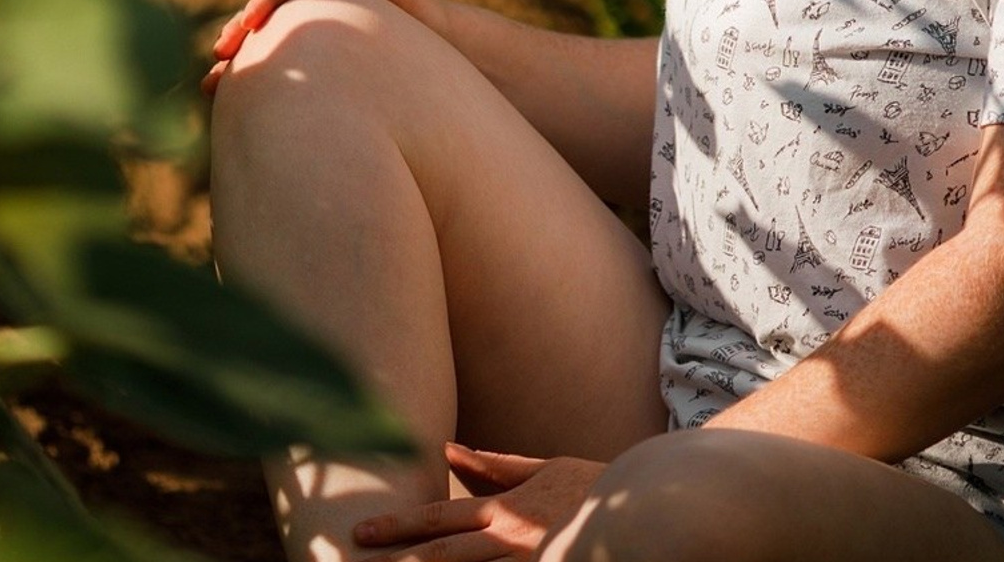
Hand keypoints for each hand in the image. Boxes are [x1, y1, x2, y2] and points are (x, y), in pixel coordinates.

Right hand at [201, 0, 447, 93]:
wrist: (439, 46)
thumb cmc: (422, 13)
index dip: (265, 1)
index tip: (251, 21)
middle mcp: (315, 9)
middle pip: (267, 17)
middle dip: (239, 32)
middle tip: (221, 52)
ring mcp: (313, 38)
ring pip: (267, 47)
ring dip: (239, 63)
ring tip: (212, 83)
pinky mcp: (318, 65)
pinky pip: (281, 71)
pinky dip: (258, 84)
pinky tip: (235, 105)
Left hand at [352, 446, 604, 559]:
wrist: (650, 510)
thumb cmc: (595, 488)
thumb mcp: (545, 470)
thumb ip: (496, 467)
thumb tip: (450, 452)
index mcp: (506, 510)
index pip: (440, 519)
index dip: (399, 526)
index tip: (361, 532)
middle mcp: (509, 541)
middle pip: (442, 555)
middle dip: (397, 561)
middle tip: (354, 560)